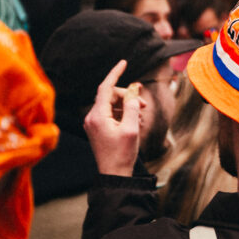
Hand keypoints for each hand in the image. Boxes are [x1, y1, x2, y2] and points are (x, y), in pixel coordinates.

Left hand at [84, 60, 140, 176]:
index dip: (115, 73)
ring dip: (128, 105)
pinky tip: (135, 121)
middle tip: (145, 105)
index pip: (105, 87)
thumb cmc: (122, 153)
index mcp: (97, 116)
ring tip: (142, 116)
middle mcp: (92, 117)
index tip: (124, 62)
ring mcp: (93, 123)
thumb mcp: (131, 128)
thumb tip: (133, 90)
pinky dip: (123, 113)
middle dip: (128, 96)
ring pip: (112, 104)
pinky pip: (110, 113)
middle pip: (111, 95)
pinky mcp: (97, 128)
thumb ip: (133, 106)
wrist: (114, 175)